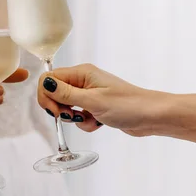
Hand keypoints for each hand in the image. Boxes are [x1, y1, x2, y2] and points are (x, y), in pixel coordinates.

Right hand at [37, 64, 164, 135]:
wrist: (152, 116)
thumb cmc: (127, 105)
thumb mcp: (92, 101)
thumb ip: (65, 93)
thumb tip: (44, 83)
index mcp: (81, 73)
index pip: (49, 78)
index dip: (47, 95)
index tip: (56, 111)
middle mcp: (83, 81)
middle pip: (55, 93)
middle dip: (60, 108)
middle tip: (72, 117)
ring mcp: (89, 94)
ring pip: (67, 106)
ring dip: (74, 118)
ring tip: (90, 119)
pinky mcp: (95, 106)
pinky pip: (79, 116)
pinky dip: (85, 122)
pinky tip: (98, 123)